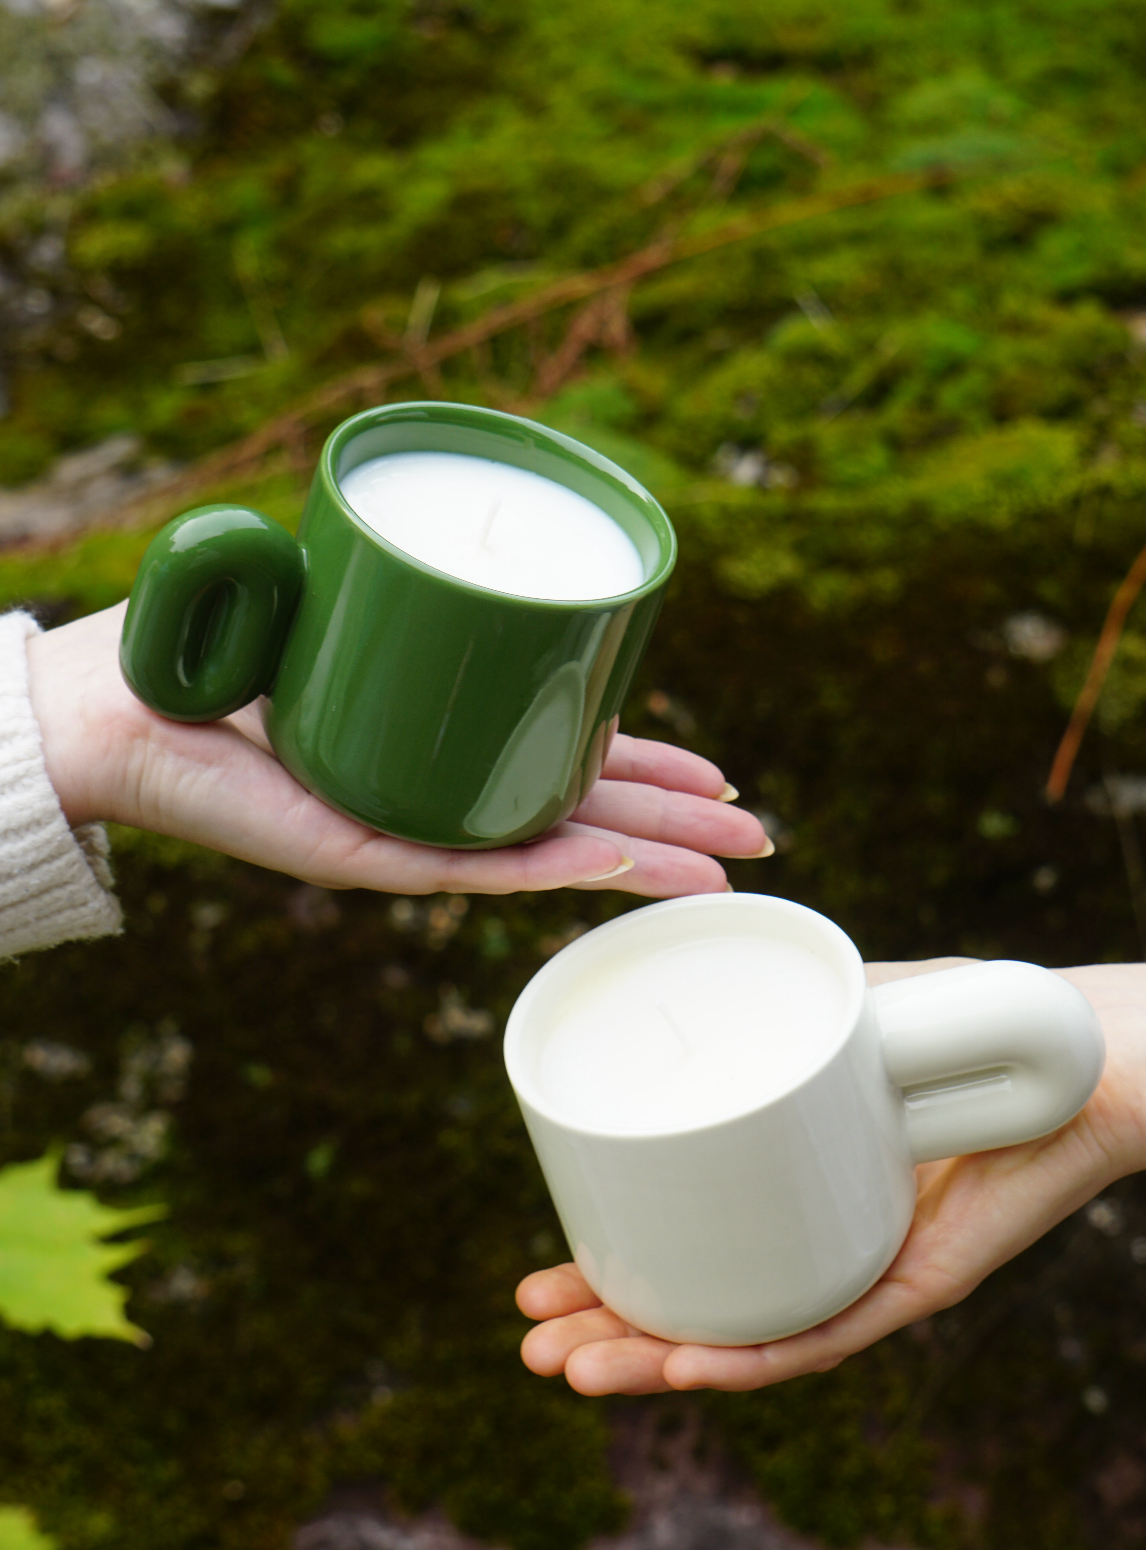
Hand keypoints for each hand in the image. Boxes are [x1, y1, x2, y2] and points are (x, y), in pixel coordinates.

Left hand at [26, 602, 768, 895]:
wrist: (112, 703)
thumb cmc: (219, 654)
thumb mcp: (339, 599)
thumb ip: (399, 574)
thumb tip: (455, 527)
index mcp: (447, 748)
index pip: (566, 762)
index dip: (645, 766)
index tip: (715, 770)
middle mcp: (441, 798)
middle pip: (579, 815)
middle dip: (673, 831)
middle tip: (758, 842)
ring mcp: (409, 830)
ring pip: (546, 852)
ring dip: (638, 859)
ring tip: (725, 869)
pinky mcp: (360, 851)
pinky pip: (471, 862)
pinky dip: (547, 865)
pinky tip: (614, 862)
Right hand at [516, 959, 1145, 1392]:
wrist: (1075, 1041)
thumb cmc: (961, 1018)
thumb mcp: (837, 1006)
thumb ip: (767, 1005)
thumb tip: (670, 972)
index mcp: (791, 1193)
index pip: (689, 1252)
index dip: (611, 1277)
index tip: (540, 1282)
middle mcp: (821, 1241)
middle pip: (703, 1307)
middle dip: (612, 1334)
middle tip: (533, 1344)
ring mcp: (868, 1264)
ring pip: (752, 1335)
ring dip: (659, 1358)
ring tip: (574, 1367)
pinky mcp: (923, 1277)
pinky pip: (832, 1328)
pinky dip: (757, 1350)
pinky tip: (688, 1358)